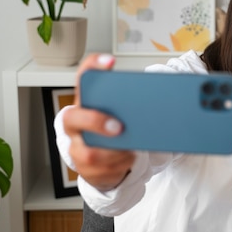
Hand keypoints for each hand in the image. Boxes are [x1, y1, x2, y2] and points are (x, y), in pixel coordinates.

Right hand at [62, 53, 134, 190]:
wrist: (99, 163)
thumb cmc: (110, 131)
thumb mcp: (116, 113)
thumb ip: (126, 103)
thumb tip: (158, 96)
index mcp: (83, 103)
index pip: (83, 79)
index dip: (93, 68)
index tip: (111, 61)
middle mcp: (74, 125)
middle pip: (73, 118)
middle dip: (96, 122)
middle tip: (119, 127)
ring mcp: (76, 148)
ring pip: (90, 153)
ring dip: (115, 153)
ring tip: (131, 149)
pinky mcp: (86, 170)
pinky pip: (103, 170)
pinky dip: (121, 165)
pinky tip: (129, 158)